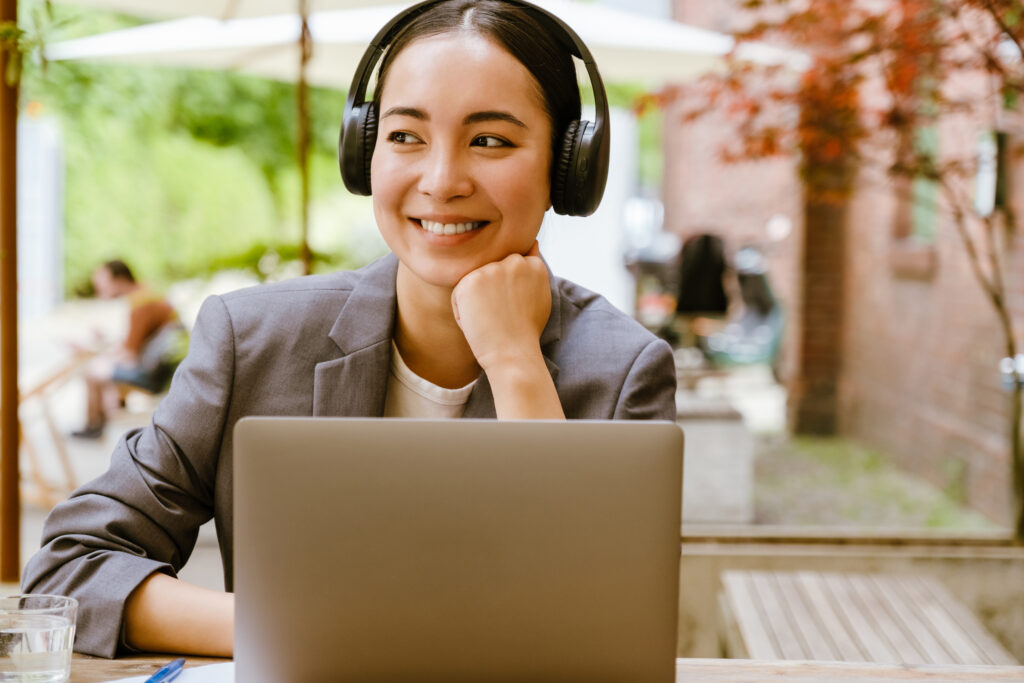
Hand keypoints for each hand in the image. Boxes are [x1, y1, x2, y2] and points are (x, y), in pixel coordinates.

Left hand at [450, 242, 550, 372]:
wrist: (512, 353)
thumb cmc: (525, 331)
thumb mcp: (539, 294)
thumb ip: (534, 268)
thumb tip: (532, 243)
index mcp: (534, 264)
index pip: (511, 267)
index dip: (508, 291)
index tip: (512, 308)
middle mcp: (514, 261)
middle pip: (491, 272)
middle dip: (492, 293)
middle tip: (503, 316)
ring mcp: (492, 269)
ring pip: (474, 283)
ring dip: (477, 302)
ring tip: (491, 319)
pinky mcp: (471, 280)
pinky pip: (459, 295)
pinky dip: (463, 312)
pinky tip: (479, 322)